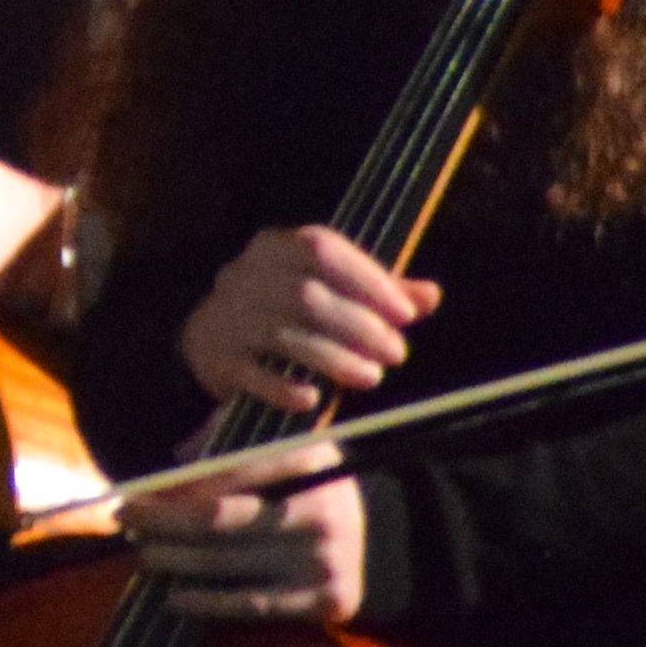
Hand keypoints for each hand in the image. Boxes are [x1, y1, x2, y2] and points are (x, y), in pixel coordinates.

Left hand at [119, 467, 367, 625]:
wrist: (378, 540)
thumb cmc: (309, 486)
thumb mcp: (285, 447)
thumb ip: (231, 439)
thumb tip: (174, 460)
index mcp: (311, 461)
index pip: (229, 471)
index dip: (177, 483)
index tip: (138, 490)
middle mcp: (321, 511)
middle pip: (218, 519)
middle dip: (162, 520)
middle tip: (125, 520)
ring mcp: (324, 559)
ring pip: (227, 563)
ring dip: (174, 560)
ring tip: (142, 554)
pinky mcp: (325, 600)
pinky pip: (252, 604)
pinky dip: (207, 601)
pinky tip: (174, 596)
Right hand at [176, 225, 433, 414]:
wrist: (214, 341)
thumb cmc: (285, 311)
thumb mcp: (328, 290)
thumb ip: (376, 292)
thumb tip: (431, 295)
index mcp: (273, 247)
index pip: (320, 249)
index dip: (368, 279)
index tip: (407, 313)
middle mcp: (242, 275)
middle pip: (306, 295)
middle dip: (360, 326)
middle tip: (396, 353)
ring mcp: (225, 317)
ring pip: (284, 335)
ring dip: (334, 359)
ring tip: (370, 377)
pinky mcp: (215, 358)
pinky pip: (253, 374)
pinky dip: (285, 387)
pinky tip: (314, 399)